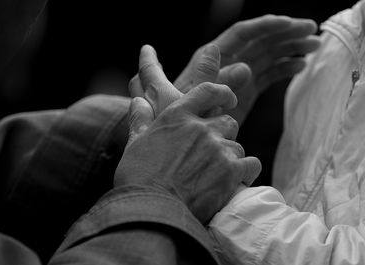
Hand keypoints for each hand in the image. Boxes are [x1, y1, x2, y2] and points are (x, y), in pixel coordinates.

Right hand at [116, 47, 260, 223]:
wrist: (152, 210)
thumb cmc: (139, 177)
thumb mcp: (135, 144)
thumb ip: (140, 119)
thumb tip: (138, 100)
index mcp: (178, 116)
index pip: (208, 91)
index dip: (223, 93)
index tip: (229, 99)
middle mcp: (201, 128)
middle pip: (228, 122)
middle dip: (224, 135)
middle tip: (212, 152)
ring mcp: (218, 149)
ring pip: (238, 146)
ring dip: (230, 157)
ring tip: (215, 174)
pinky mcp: (232, 172)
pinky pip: (251, 164)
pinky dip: (246, 172)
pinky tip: (234, 182)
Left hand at [174, 15, 320, 123]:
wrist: (188, 141)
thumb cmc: (184, 118)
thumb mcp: (197, 99)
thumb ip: (219, 81)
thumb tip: (245, 67)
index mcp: (213, 58)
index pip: (242, 34)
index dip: (266, 26)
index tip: (291, 24)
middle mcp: (227, 63)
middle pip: (259, 41)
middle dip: (285, 33)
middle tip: (313, 30)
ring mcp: (238, 77)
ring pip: (267, 56)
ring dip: (290, 49)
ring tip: (315, 46)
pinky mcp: (246, 92)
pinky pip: (268, 75)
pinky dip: (283, 69)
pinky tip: (300, 66)